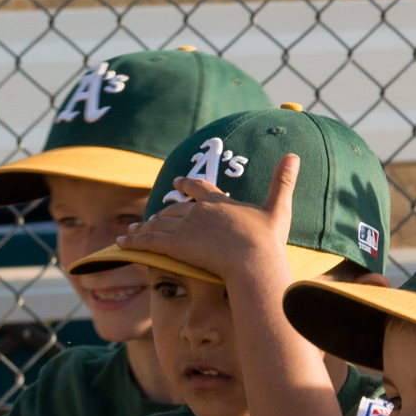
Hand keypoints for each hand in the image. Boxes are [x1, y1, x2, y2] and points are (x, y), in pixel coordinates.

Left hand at [121, 155, 298, 291]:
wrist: (252, 260)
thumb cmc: (267, 239)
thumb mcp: (278, 209)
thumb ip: (283, 182)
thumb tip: (294, 155)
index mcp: (220, 202)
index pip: (199, 188)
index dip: (187, 184)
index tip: (177, 182)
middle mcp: (199, 212)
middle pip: (174, 210)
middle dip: (162, 213)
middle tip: (152, 217)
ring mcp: (185, 229)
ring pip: (158, 226)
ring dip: (144, 228)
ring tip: (134, 230)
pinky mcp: (175, 246)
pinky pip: (148, 242)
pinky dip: (133, 242)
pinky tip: (122, 243)